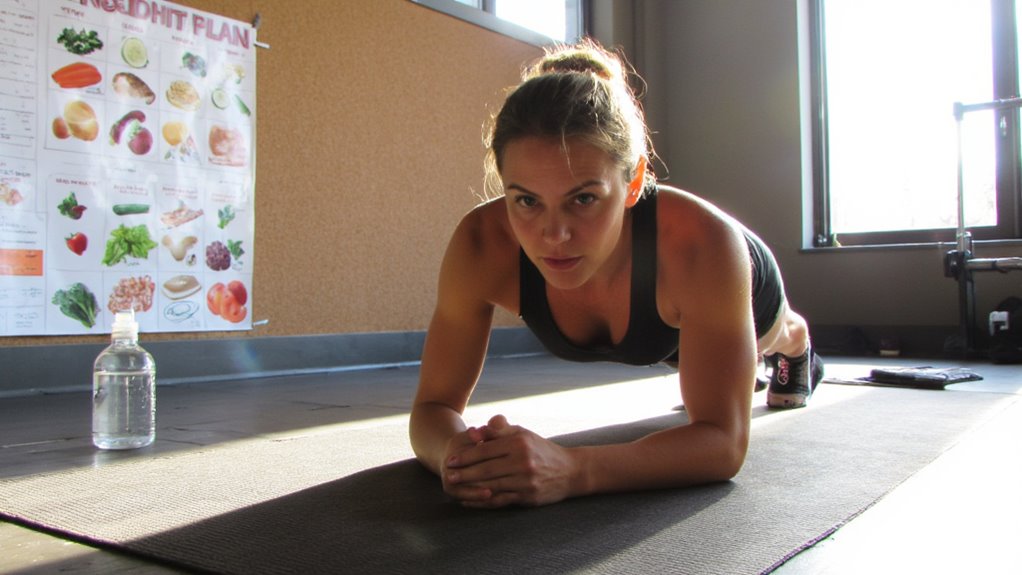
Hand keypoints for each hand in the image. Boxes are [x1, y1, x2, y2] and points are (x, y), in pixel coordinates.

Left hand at [442, 415, 579, 507]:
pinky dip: (484, 501)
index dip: (467, 456)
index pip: (486, 450)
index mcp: (519, 443)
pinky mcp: (528, 497)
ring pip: (492, 486)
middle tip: (449, 476)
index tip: (452, 460)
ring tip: (456, 489)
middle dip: (464, 474)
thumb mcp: (522, 434)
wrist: (570, 470)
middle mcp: (523, 462)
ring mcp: (526, 481)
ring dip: (471, 489)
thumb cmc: (540, 449)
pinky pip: (501, 500)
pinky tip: (472, 501)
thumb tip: (474, 431)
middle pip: (486, 469)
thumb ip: (498, 430)